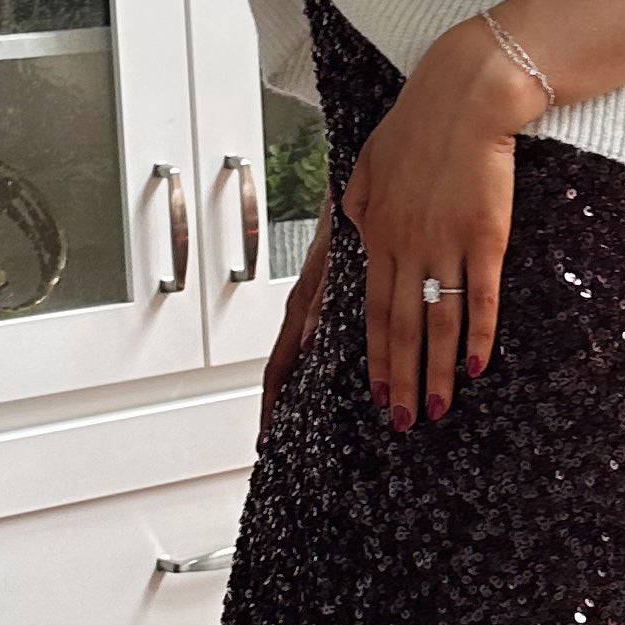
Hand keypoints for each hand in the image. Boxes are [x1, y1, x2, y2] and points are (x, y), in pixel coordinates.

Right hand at [261, 203, 329, 430]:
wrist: (358, 180)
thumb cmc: (343, 214)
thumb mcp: (332, 261)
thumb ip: (319, 301)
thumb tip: (306, 344)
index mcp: (301, 306)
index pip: (278, 367)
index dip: (271, 405)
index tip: (266, 439)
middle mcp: (306, 309)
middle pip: (286, 369)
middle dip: (284, 407)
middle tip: (281, 444)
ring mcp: (317, 304)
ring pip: (304, 357)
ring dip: (305, 390)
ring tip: (307, 424)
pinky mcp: (334, 294)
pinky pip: (321, 339)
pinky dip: (321, 365)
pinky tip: (341, 377)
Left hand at [340, 24, 530, 425]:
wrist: (465, 97)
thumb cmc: (418, 123)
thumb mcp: (368, 163)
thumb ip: (360, 205)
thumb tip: (359, 235)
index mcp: (378, 233)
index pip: (371, 310)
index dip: (374, 356)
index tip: (375, 391)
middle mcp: (407, 246)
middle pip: (400, 328)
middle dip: (399, 379)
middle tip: (401, 421)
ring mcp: (446, 244)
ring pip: (437, 322)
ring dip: (435, 371)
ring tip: (435, 408)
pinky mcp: (484, 237)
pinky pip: (480, 297)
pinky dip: (477, 335)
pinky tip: (475, 366)